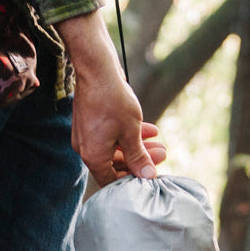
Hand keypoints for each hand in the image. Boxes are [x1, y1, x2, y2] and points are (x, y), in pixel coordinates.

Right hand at [57, 10, 165, 187]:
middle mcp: (86, 150)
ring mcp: (87, 136)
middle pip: (115, 165)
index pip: (112, 181)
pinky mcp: (91, 123)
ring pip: (115, 149)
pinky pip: (111, 136)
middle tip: (163, 154)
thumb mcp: (131, 132)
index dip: (133, 180)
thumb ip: (139, 157)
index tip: (152, 173)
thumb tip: (148, 176)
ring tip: (160, 142)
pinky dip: (128, 134)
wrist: (97, 69)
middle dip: (141, 159)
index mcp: (93, 157)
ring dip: (138, 146)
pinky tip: (150, 129)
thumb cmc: (113, 101)